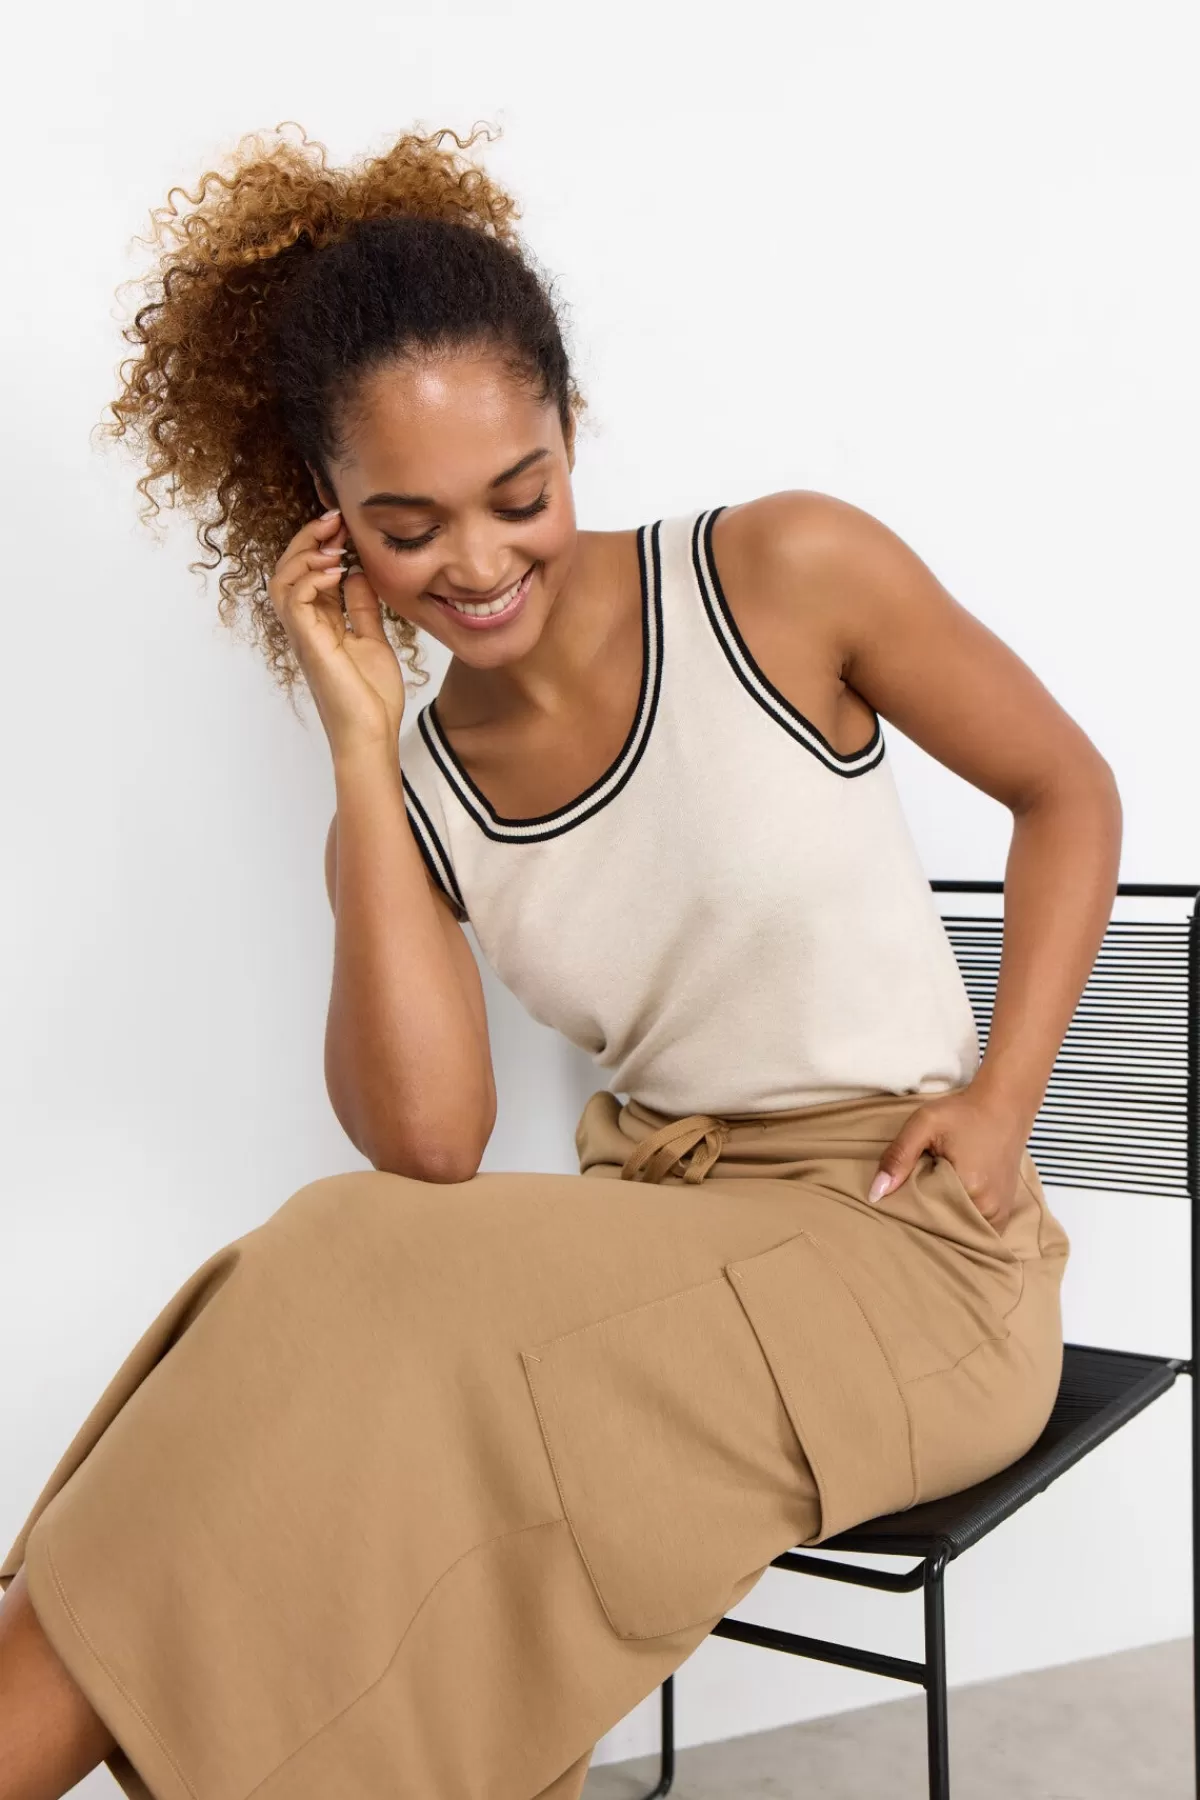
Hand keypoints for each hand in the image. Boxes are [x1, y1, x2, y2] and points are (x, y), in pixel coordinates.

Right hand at [268, 508, 406, 757]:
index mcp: (320, 625)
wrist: (372, 734)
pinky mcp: (309, 645)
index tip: (344, 526)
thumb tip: (358, 572)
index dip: (321, 545)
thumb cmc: (371, 697)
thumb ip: (361, 607)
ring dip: (305, 555)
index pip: (308, 574)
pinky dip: (311, 579)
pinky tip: (335, 572)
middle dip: (308, 540)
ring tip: (333, 545)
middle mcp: (305, 628)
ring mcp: (304, 636)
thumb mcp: (372, 639)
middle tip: (335, 521)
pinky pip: (294, 601)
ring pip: (282, 581)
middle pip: (288, 571)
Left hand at [867, 1085, 1033, 1234]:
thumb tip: (875, 1194)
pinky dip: (960, 1221)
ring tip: (930, 1199)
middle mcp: (991, 1210)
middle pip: (946, 1230)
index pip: (929, 1221)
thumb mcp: (924, 1124)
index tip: (900, 1199)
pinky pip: (976, 1229)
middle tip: (913, 1198)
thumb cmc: (963, 1112)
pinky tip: (947, 1204)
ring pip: (961, 1232)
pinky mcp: (1003, 1212)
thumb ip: (899, 1156)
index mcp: (972, 1191)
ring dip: (944, 1223)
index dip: (910, 1213)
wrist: (1004, 1105)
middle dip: (926, 1221)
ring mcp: (1001, 1215)